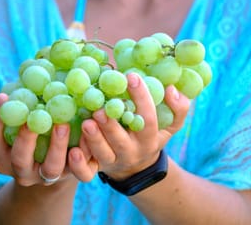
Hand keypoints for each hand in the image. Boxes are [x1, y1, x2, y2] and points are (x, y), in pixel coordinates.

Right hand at [0, 93, 97, 185]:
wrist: (55, 157)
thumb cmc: (29, 125)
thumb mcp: (17, 117)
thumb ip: (11, 107)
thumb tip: (6, 93)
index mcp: (2, 156)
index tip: (1, 97)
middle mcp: (22, 170)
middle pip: (20, 159)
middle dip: (25, 139)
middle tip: (32, 119)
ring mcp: (47, 176)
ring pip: (51, 168)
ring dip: (57, 147)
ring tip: (62, 124)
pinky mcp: (72, 175)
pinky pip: (80, 171)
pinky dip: (84, 154)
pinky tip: (87, 131)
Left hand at [73, 73, 189, 180]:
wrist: (136, 168)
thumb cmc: (150, 136)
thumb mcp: (168, 126)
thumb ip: (177, 108)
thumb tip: (171, 89)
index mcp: (148, 139)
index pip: (147, 120)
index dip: (141, 99)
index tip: (132, 77)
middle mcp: (130, 152)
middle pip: (121, 141)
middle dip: (111, 126)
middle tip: (100, 109)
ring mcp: (112, 161)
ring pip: (103, 155)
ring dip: (93, 140)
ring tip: (86, 123)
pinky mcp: (95, 169)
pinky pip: (86, 172)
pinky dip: (78, 163)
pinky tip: (72, 151)